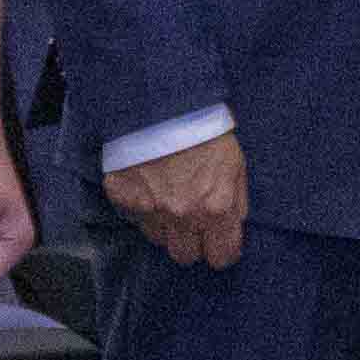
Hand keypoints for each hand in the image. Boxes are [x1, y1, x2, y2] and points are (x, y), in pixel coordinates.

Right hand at [103, 129, 247, 270]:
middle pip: (186, 256)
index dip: (222, 250)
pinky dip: (142, 208)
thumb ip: (236, 202)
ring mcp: (150, 209)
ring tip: (169, 199)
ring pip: (159, 240)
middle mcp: (183, 216)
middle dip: (192, 243)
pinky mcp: (123, 198)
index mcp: (217, 208)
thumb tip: (232, 225)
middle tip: (192, 221)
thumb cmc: (206, 130)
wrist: (163, 102)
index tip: (219, 243)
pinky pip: (135, 219)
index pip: (222, 256)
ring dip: (166, 226)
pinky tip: (149, 186)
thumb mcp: (236, 164)